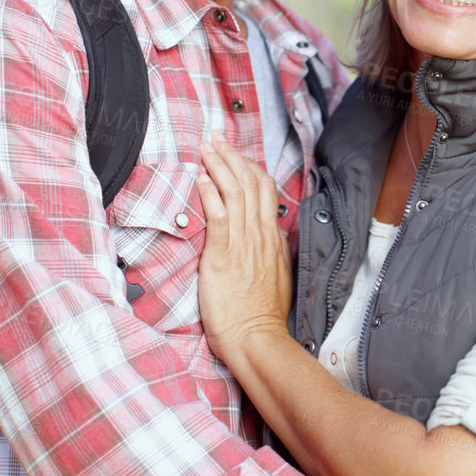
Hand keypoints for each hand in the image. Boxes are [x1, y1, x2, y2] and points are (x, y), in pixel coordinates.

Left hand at [195, 136, 292, 363]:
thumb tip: (263, 238)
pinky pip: (219, 217)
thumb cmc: (261, 315)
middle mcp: (260, 235)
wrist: (256, 337)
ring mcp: (243, 244)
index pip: (265, 190)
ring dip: (219, 167)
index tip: (234, 154)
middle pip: (250, 183)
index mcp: (272, 239)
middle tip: (215, 138)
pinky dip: (211, 195)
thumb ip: (268, 253)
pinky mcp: (224, 256)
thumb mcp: (274, 277)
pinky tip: (201, 179)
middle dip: (232, 156)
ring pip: (235, 193)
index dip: (249, 167)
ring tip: (206, 148)